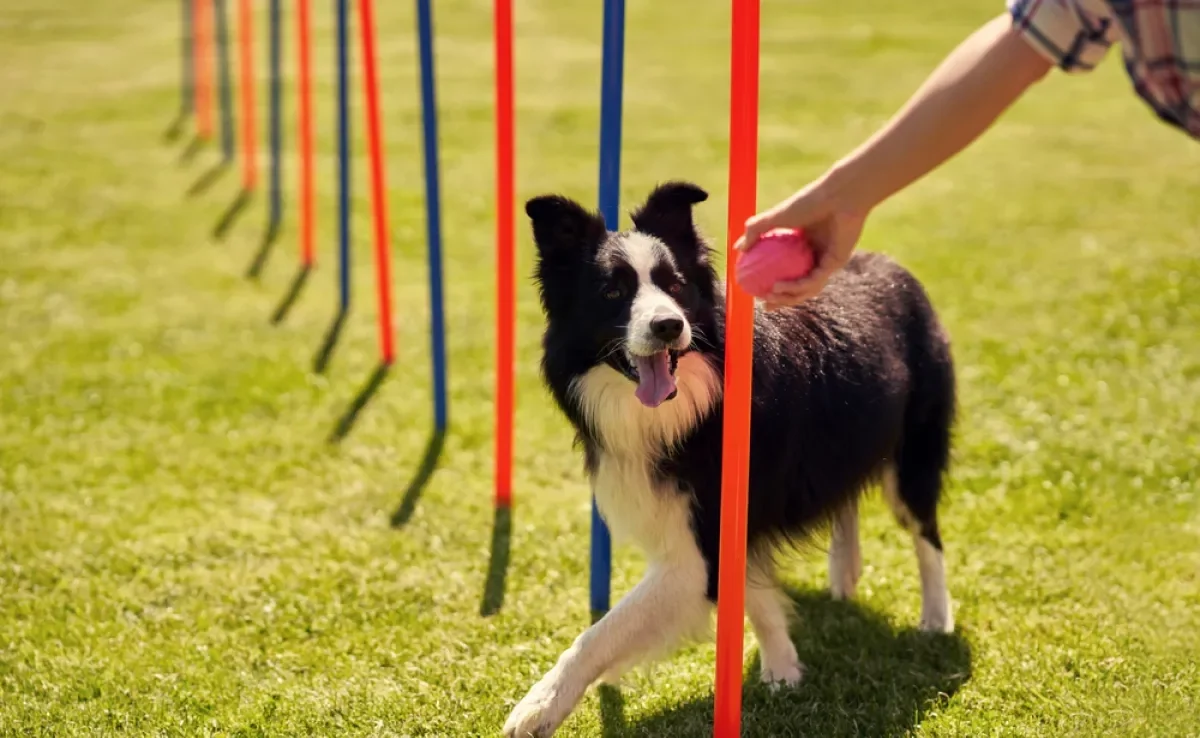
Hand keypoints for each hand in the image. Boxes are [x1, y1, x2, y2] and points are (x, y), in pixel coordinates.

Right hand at [735, 178, 866, 307]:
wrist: (839, 195)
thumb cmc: (810, 201)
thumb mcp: (776, 215)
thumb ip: (756, 230)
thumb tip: (739, 249)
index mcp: (803, 245)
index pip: (787, 269)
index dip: (772, 283)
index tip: (755, 289)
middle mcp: (816, 254)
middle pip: (799, 285)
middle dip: (782, 300)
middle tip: (764, 304)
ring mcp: (827, 260)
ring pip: (807, 288)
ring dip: (787, 297)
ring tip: (769, 297)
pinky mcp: (836, 263)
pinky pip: (813, 280)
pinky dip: (795, 286)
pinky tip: (779, 287)